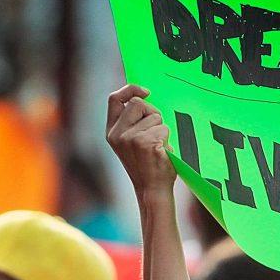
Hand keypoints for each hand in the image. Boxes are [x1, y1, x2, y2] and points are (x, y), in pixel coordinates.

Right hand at [106, 84, 176, 198]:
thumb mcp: (130, 142)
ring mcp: (131, 139)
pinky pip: (164, 129)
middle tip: (154, 133)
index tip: (146, 92)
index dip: (130, 89)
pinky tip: (162, 153)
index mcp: (111, 132)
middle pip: (139, 103)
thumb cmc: (146, 165)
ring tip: (158, 147)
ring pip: (155, 117)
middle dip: (152, 113)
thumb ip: (131, 121)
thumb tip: (144, 95)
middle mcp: (118, 134)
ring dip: (162, 129)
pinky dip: (167, 139)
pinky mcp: (146, 143)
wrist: (152, 190)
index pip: (114, 99)